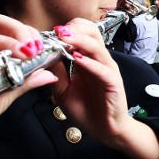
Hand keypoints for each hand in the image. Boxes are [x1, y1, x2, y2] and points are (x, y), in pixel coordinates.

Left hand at [47, 19, 158, 158]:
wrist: (103, 130)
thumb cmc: (85, 110)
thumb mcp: (62, 90)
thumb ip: (56, 72)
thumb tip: (44, 55)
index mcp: (87, 59)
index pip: (81, 33)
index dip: (67, 30)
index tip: (50, 32)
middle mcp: (99, 60)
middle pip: (92, 32)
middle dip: (74, 28)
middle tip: (57, 31)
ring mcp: (107, 70)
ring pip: (97, 46)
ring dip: (80, 40)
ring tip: (64, 38)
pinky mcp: (113, 82)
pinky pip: (102, 69)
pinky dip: (90, 63)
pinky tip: (77, 59)